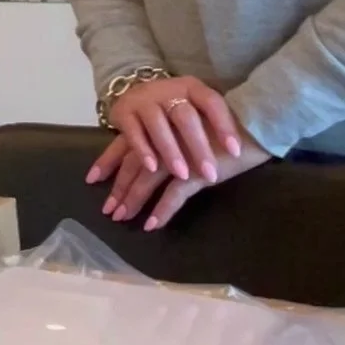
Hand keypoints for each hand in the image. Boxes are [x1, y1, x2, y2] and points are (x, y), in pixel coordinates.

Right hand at [89, 76, 241, 184]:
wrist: (135, 92)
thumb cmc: (174, 108)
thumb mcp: (195, 108)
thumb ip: (213, 124)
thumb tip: (245, 150)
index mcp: (191, 87)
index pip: (211, 102)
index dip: (224, 125)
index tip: (236, 152)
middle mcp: (167, 90)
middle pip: (185, 117)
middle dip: (198, 147)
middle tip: (211, 175)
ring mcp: (143, 100)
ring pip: (158, 125)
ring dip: (171, 151)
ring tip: (182, 175)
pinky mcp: (123, 112)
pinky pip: (133, 132)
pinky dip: (142, 150)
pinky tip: (152, 168)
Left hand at [98, 124, 271, 231]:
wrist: (253, 120)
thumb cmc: (225, 123)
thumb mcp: (192, 123)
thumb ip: (173, 134)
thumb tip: (157, 151)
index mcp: (159, 126)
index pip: (125, 145)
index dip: (107, 162)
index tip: (92, 178)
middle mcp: (163, 139)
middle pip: (132, 166)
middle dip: (118, 189)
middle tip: (108, 209)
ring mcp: (178, 156)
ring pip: (147, 181)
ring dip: (133, 201)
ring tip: (122, 218)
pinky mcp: (196, 172)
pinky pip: (173, 195)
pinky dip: (161, 211)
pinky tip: (151, 224)